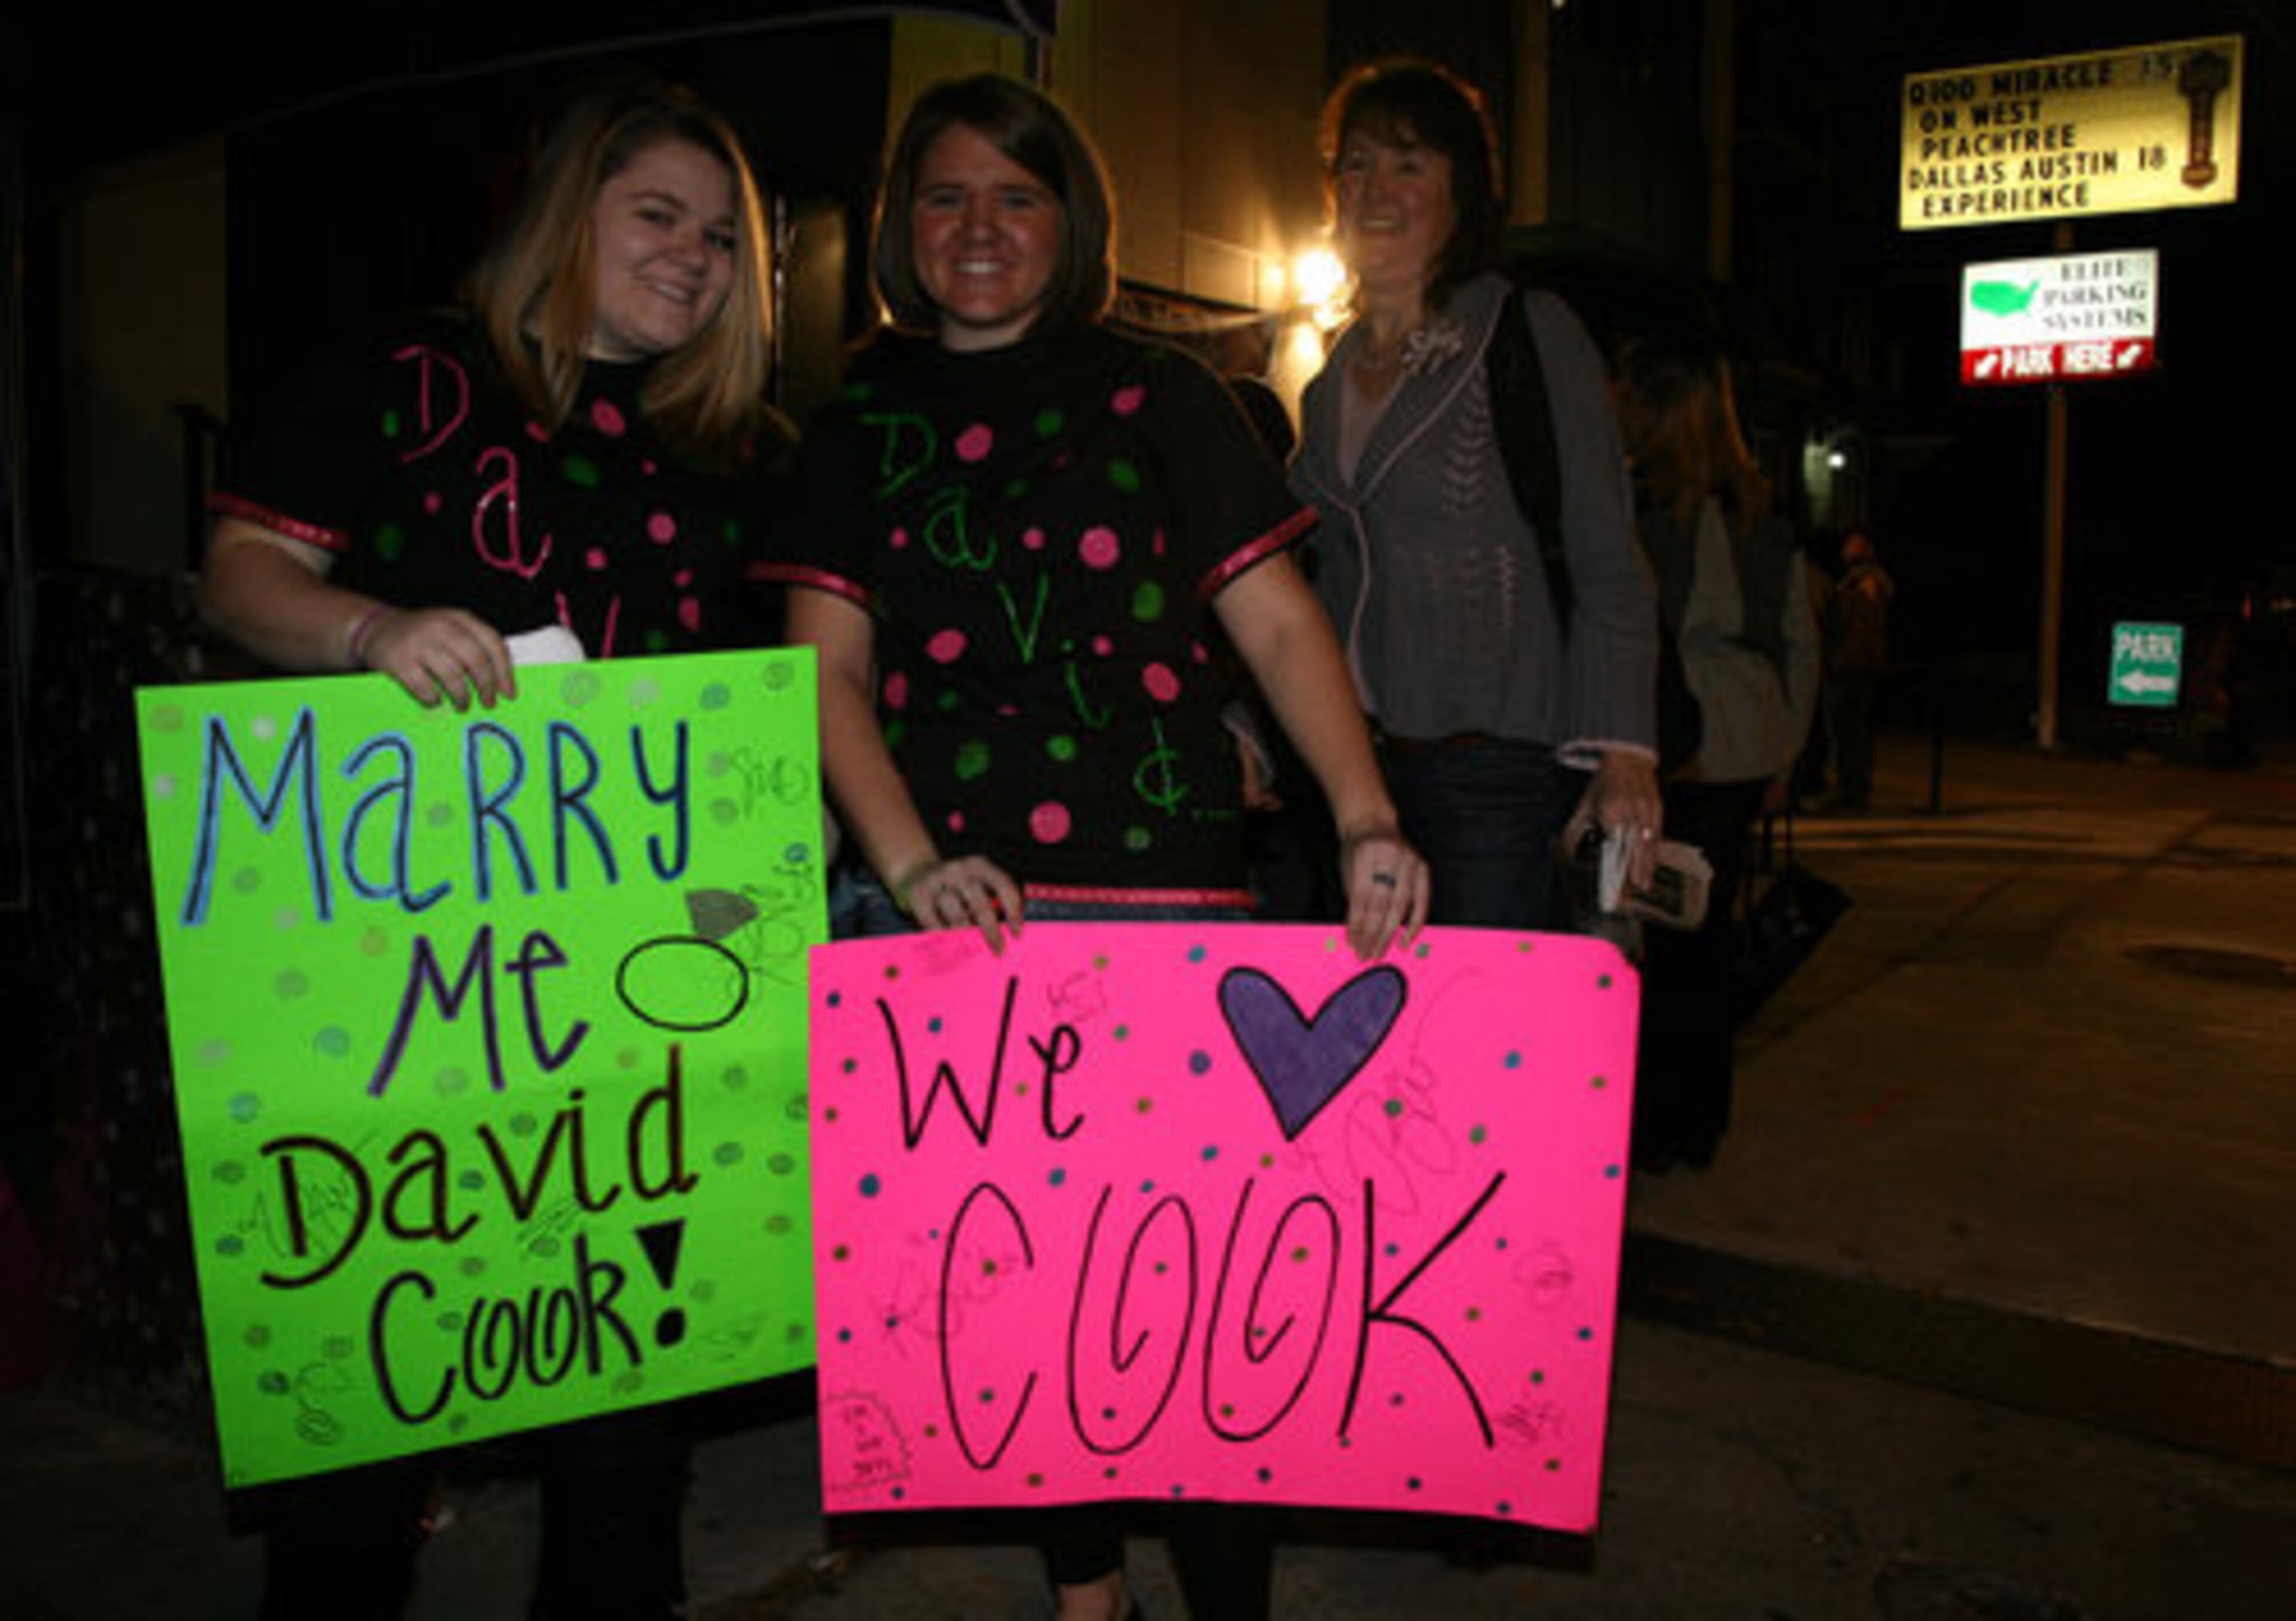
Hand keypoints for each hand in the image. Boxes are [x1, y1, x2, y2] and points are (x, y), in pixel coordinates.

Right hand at [360, 607, 515, 710]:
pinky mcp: (398, 660)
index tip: (508, 694)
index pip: (493, 643)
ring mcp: (418, 642)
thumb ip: (475, 646)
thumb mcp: (451, 630)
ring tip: (463, 705)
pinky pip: (425, 688)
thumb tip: (502, 685)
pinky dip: (434, 699)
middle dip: (486, 686)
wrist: (376, 628)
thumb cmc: (424, 636)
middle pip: (476, 660)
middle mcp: (440, 626)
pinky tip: (436, 700)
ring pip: (453, 676)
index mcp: (459, 618)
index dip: (504, 671)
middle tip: (488, 703)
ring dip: (463, 697)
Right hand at [894, 855, 1023, 953]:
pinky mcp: (917, 894)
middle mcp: (958, 869)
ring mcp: (936, 881)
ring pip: (956, 912)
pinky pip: (932, 920)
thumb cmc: (954, 884)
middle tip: (998, 949)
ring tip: (972, 947)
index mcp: (978, 865)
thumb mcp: (975, 881)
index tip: (1017, 932)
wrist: (914, 870)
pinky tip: (949, 943)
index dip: (1013, 910)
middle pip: (980, 902)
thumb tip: (1010, 929)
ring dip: (967, 934)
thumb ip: (992, 899)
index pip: (1002, 885)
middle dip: (991, 929)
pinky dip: (942, 934)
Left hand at [1338, 825, 1428, 959]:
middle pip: (1381, 904)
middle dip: (1372, 933)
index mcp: (1366, 855)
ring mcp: (1410, 861)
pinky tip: (1406, 939)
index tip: (1353, 943)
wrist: (1374, 823)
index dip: (1357, 924)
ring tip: (1380, 951)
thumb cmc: (1357, 849)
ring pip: (1401, 906)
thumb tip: (1357, 934)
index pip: (1361, 898)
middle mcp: (1391, 857)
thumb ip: (1354, 898)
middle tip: (1366, 954)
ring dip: (1389, 933)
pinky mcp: (1423, 867)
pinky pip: (1422, 901)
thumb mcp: (1348, 868)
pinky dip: (1415, 923)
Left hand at [1562, 751, 1663, 893]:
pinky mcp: (1658, 809)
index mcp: (1611, 808)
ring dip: (1646, 865)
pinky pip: (1657, 835)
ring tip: (1644, 885)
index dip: (1614, 860)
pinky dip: (1654, 852)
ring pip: (1648, 843)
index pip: (1613, 840)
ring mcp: (1647, 809)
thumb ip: (1575, 829)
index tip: (1612, 877)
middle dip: (1633, 868)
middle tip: (1632, 889)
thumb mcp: (1585, 804)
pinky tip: (1651, 866)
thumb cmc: (1603, 784)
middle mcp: (1631, 809)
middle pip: (1633, 845)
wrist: (1628, 760)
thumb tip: (1565, 851)